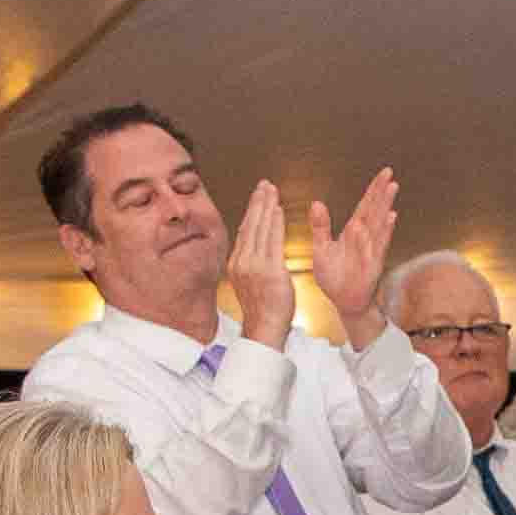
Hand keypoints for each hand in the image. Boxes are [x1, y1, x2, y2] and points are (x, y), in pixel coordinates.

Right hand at [225, 181, 302, 347]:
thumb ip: (251, 264)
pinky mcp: (269, 270)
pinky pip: (273, 240)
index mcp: (237, 264)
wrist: (264, 329)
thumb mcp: (250, 283)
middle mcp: (242, 262)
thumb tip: (254, 250)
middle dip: (258, 202)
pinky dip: (275, 222)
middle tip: (265, 185)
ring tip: (272, 191)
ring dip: (267, 206)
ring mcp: (254, 265)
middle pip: (250, 225)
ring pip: (260, 229)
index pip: (245, 231)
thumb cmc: (263, 310)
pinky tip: (278, 209)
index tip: (257, 197)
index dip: (252, 212)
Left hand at [309, 171, 400, 337]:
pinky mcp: (372, 264)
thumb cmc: (334, 277)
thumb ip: (320, 226)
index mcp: (353, 233)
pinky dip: (384, 232)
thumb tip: (316, 203)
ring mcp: (371, 251)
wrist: (343, 302)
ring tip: (391, 188)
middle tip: (389, 174)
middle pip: (375, 210)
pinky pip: (378, 246)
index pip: (365, 206)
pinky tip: (390, 217)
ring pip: (378, 224)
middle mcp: (365, 239)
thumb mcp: (321, 248)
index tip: (384, 173)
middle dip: (382, 192)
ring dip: (385, 206)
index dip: (374, 190)